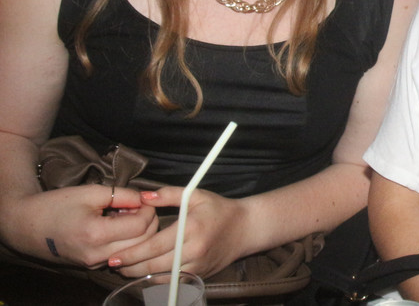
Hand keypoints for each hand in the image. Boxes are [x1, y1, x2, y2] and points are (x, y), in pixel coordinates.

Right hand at [0, 185, 156, 267]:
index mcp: (97, 234)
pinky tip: (116, 226)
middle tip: (140, 206)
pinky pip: (120, 254)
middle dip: (148, 222)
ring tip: (127, 214)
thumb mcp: (91, 192)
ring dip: (139, 233)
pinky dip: (126, 241)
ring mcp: (94, 264)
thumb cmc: (57, 205)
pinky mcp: (92, 267)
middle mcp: (97, 255)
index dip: (149, 210)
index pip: (141, 226)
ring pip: (134, 251)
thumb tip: (145, 199)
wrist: (26, 226)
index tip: (145, 199)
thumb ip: (123, 195)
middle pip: (142, 242)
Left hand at [109, 186, 252, 277]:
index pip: (155, 246)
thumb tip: (142, 197)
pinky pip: (173, 282)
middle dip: (131, 268)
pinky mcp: (201, 275)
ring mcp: (198, 265)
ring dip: (141, 277)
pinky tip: (145, 275)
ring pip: (162, 278)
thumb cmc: (219, 209)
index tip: (115, 256)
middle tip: (113, 264)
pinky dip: (157, 281)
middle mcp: (194, 250)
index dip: (132, 253)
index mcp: (191, 228)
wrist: (246, 229)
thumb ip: (168, 194)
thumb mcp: (196, 195)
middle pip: (154, 266)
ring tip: (125, 271)